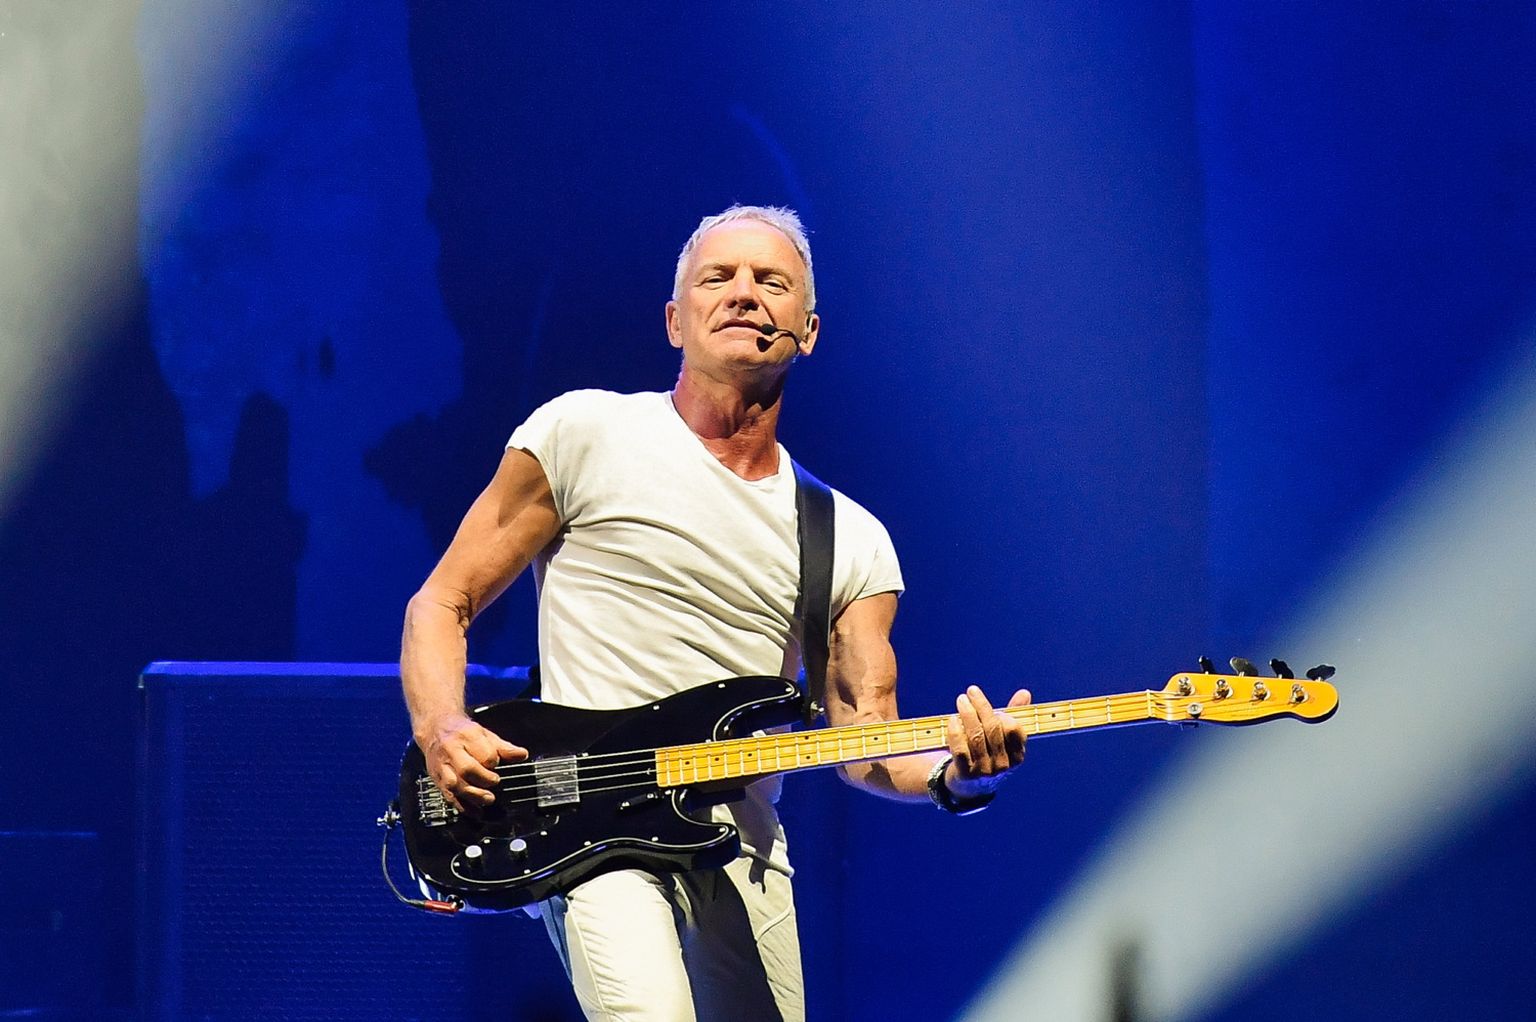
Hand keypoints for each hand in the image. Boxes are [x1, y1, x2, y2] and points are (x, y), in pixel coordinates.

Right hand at [421, 714, 526, 810]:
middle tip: (495, 782)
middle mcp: (452, 751)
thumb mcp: (485, 735)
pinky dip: (462, 806)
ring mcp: (442, 766)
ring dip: (473, 795)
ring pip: (454, 784)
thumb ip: (504, 748)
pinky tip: (475, 812)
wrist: (436, 730)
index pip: (484, 753)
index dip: (494, 762)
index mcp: (467, 737)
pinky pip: (448, 795)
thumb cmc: (463, 733)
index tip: (497, 765)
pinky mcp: (437, 779)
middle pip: (466, 769)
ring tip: (488, 799)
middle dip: (483, 780)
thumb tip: (522, 754)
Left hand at [945, 685, 1029, 800]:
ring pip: (976, 737)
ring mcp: (984, 771)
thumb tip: (1024, 693)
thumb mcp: (1002, 739)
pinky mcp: (966, 774)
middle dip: (982, 706)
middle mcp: (1003, 765)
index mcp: (1017, 756)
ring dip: (967, 714)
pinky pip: (960, 749)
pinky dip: (955, 732)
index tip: (989, 703)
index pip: (1013, 729)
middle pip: (992, 729)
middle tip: (971, 691)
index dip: (1002, 713)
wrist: (969, 787)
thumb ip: (1012, 716)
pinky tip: (952, 719)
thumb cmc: (988, 755)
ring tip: (961, 700)